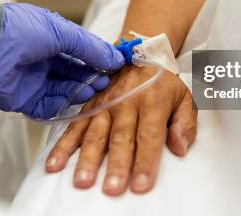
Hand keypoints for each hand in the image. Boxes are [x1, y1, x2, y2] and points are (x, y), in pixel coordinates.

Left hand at [0, 3, 124, 118]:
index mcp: (50, 40)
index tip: (115, 67)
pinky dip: (61, 104)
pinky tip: (72, 99)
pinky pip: (47, 107)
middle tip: (105, 81)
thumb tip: (116, 58)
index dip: (97, 60)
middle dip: (90, 77)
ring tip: (92, 88)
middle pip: (73, 74)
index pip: (79, 53)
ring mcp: (33, 81)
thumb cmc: (22, 30)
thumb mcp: (62, 32)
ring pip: (63, 91)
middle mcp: (43, 61)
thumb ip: (90, 47)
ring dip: (79, 90)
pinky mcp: (23, 99)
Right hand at [45, 64, 196, 194]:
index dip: (144, 161)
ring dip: (88, 159)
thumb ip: (185, 123)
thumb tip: (179, 147)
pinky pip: (75, 128)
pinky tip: (55, 164)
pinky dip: (63, 146)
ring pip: (95, 135)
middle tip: (112, 188)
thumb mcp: (185, 97)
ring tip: (83, 180)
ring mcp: (105, 104)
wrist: (138, 51)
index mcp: (152, 101)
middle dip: (116, 165)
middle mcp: (126, 102)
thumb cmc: (163, 82)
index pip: (148, 136)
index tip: (141, 184)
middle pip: (120, 138)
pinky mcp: (89, 106)